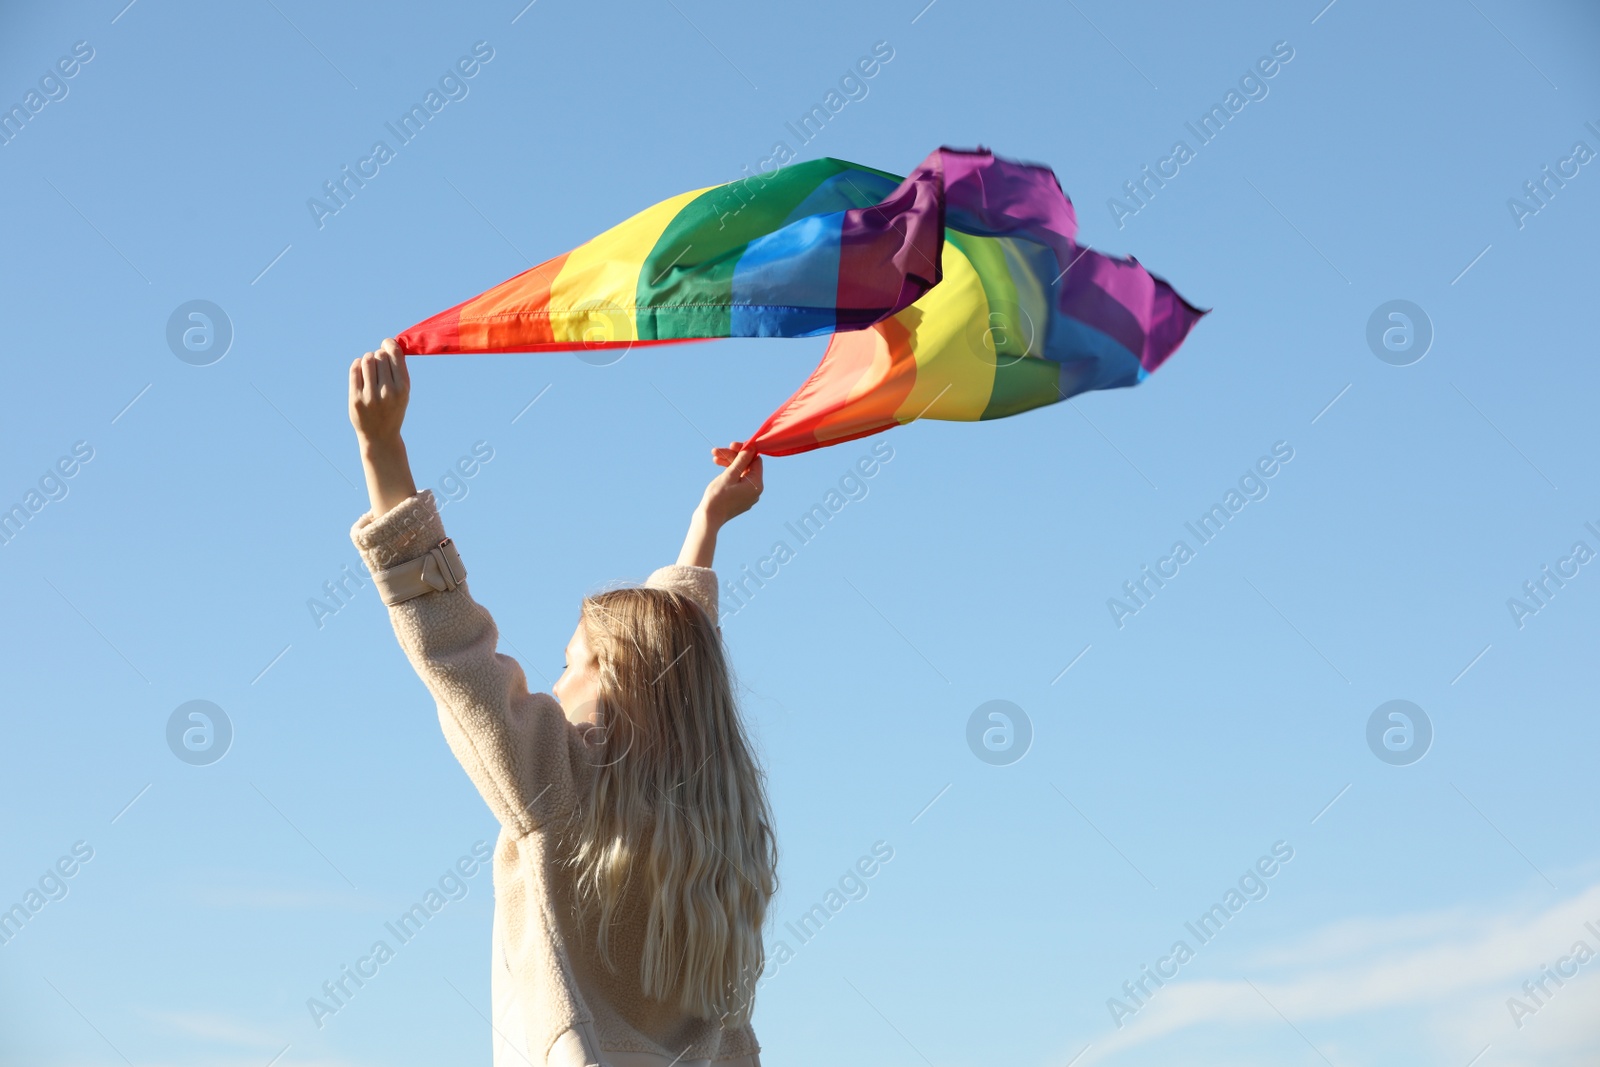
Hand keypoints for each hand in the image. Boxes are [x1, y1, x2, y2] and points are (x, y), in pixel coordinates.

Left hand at [348, 338, 409, 444]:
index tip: (386, 343)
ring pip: (366, 360)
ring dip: (368, 359)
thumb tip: (389, 344)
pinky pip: (354, 369)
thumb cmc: (393, 409)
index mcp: (403, 388)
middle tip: (379, 363)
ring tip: (370, 366)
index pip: (395, 354)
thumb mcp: (403, 392)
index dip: (389, 344)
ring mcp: (370, 396)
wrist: (380, 437)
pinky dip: (357, 365)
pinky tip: (360, 368)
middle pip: (379, 355)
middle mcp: (388, 391)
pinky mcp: (355, 398)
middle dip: (378, 355)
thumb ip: (398, 370)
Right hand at [677, 445, 763, 567]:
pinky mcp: (740, 498)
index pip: (755, 460)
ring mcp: (748, 495)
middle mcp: (755, 491)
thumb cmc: (718, 497)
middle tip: (716, 451)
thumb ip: (741, 460)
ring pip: (741, 473)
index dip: (744, 450)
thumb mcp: (729, 475)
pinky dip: (729, 473)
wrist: (708, 518)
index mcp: (757, 485)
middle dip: (732, 457)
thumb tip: (752, 447)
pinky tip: (718, 466)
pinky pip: (738, 481)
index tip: (731, 445)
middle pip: (747, 466)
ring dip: (728, 463)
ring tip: (714, 457)